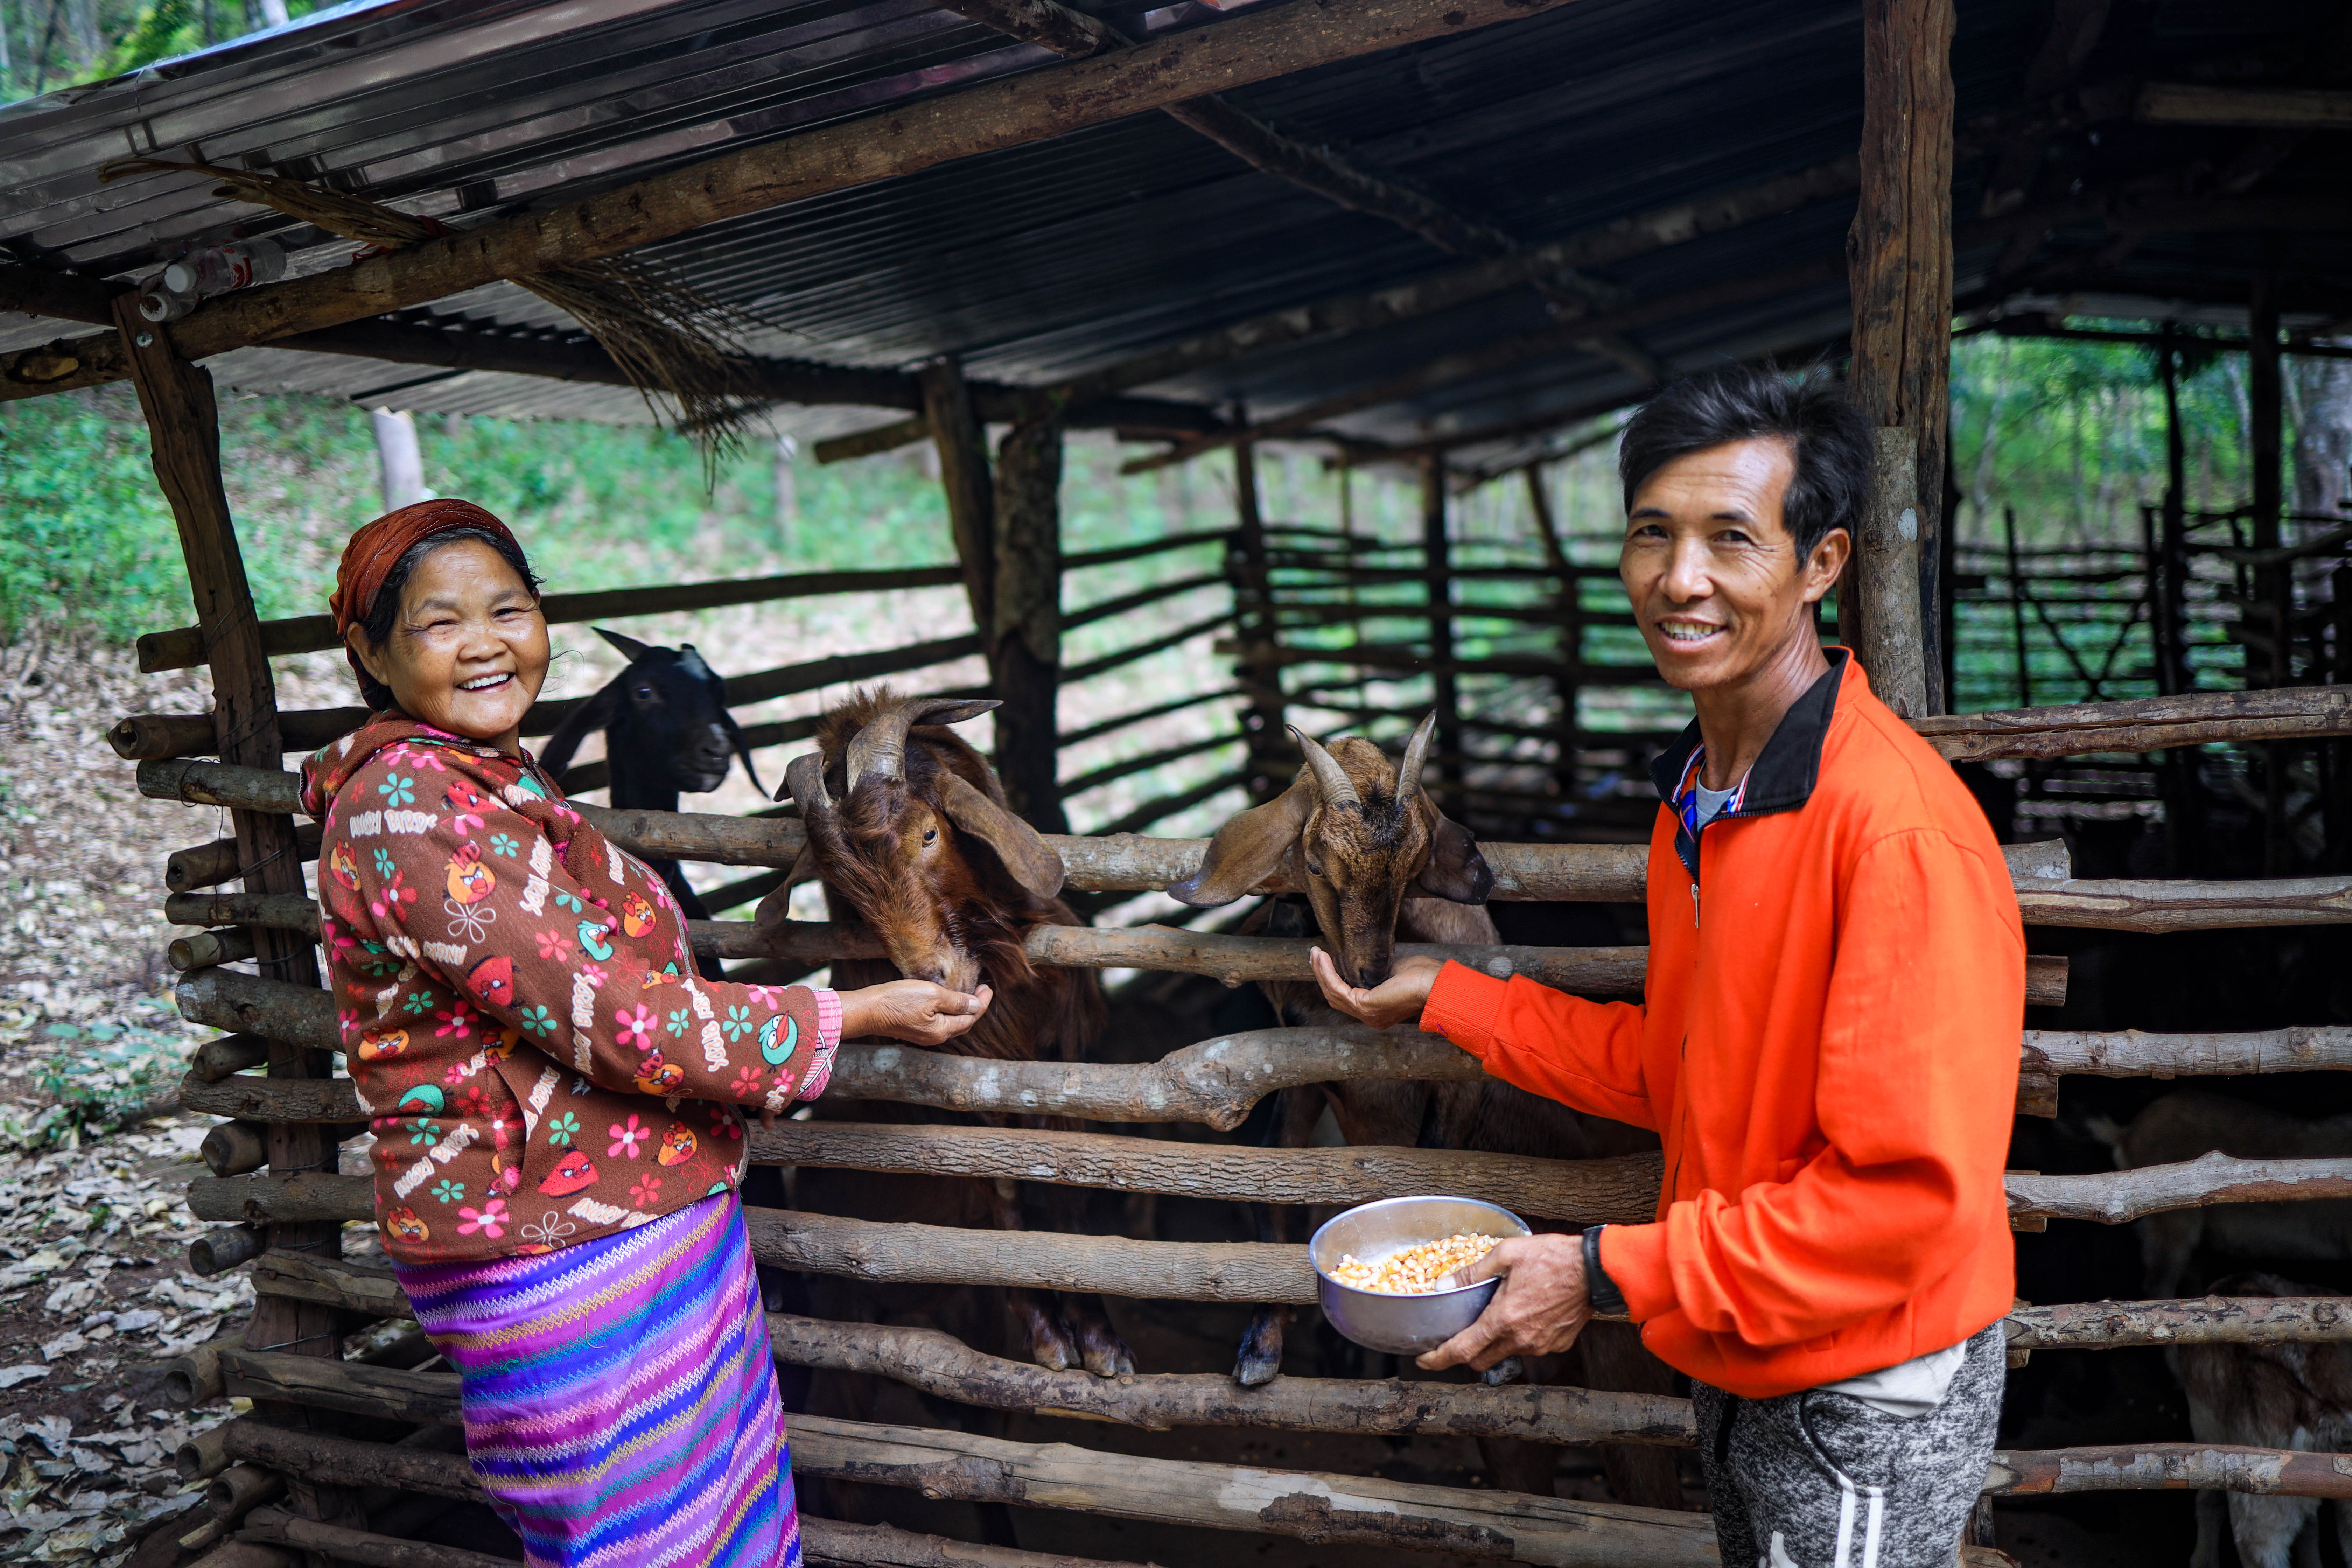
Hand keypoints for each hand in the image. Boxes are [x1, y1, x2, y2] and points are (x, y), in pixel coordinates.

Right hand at [839, 979, 992, 1046]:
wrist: (868, 1010)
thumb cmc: (898, 1000)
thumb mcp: (932, 995)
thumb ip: (956, 1002)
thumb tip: (976, 1006)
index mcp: (943, 1030)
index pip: (971, 1017)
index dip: (982, 1003)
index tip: (988, 988)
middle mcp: (935, 1037)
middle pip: (963, 1023)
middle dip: (975, 1007)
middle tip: (982, 990)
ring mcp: (924, 1035)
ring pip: (951, 1024)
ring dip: (962, 1010)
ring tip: (969, 995)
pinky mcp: (914, 1030)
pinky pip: (939, 1023)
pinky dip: (949, 1012)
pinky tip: (947, 1003)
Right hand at [1311, 949, 1441, 1029]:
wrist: (1436, 984)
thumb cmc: (1423, 976)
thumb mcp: (1394, 972)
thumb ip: (1377, 972)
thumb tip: (1365, 962)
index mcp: (1378, 1011)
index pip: (1348, 998)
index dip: (1333, 980)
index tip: (1325, 960)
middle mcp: (1370, 1017)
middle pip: (1335, 998)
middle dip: (1323, 975)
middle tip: (1315, 955)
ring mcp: (1367, 1015)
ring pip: (1333, 994)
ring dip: (1321, 972)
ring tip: (1315, 953)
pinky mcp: (1365, 1006)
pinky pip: (1338, 989)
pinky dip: (1328, 973)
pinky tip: (1323, 959)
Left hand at [1416, 1232, 1592, 1371]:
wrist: (1596, 1270)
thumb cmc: (1553, 1258)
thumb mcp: (1507, 1254)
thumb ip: (1473, 1273)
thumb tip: (1444, 1284)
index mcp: (1504, 1319)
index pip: (1463, 1350)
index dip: (1438, 1359)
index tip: (1424, 1360)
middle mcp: (1521, 1340)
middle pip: (1480, 1361)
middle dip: (1464, 1354)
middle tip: (1455, 1338)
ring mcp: (1540, 1346)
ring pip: (1505, 1354)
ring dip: (1495, 1342)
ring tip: (1497, 1315)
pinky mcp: (1557, 1345)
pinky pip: (1529, 1348)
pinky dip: (1519, 1338)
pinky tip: (1524, 1315)